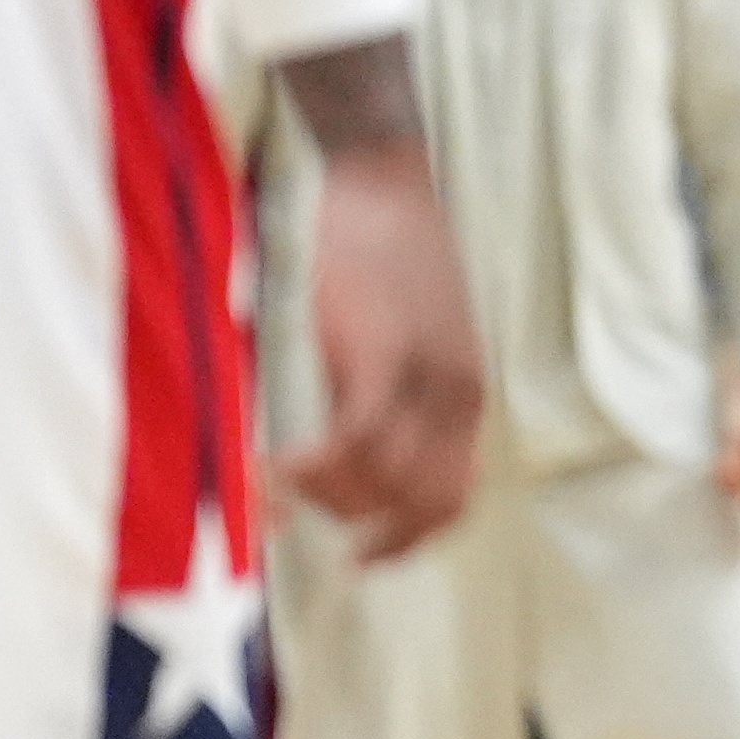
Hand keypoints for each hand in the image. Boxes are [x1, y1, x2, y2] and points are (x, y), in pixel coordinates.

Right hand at [275, 138, 483, 560]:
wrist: (381, 179)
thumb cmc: (380, 256)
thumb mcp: (394, 342)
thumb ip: (383, 401)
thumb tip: (344, 459)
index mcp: (465, 397)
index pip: (452, 500)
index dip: (408, 541)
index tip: (361, 559)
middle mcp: (458, 395)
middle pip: (419, 503)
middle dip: (357, 523)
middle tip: (301, 509)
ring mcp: (426, 377)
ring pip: (381, 481)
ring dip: (324, 496)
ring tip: (281, 474)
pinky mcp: (384, 354)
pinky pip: (355, 442)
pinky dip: (313, 470)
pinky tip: (274, 469)